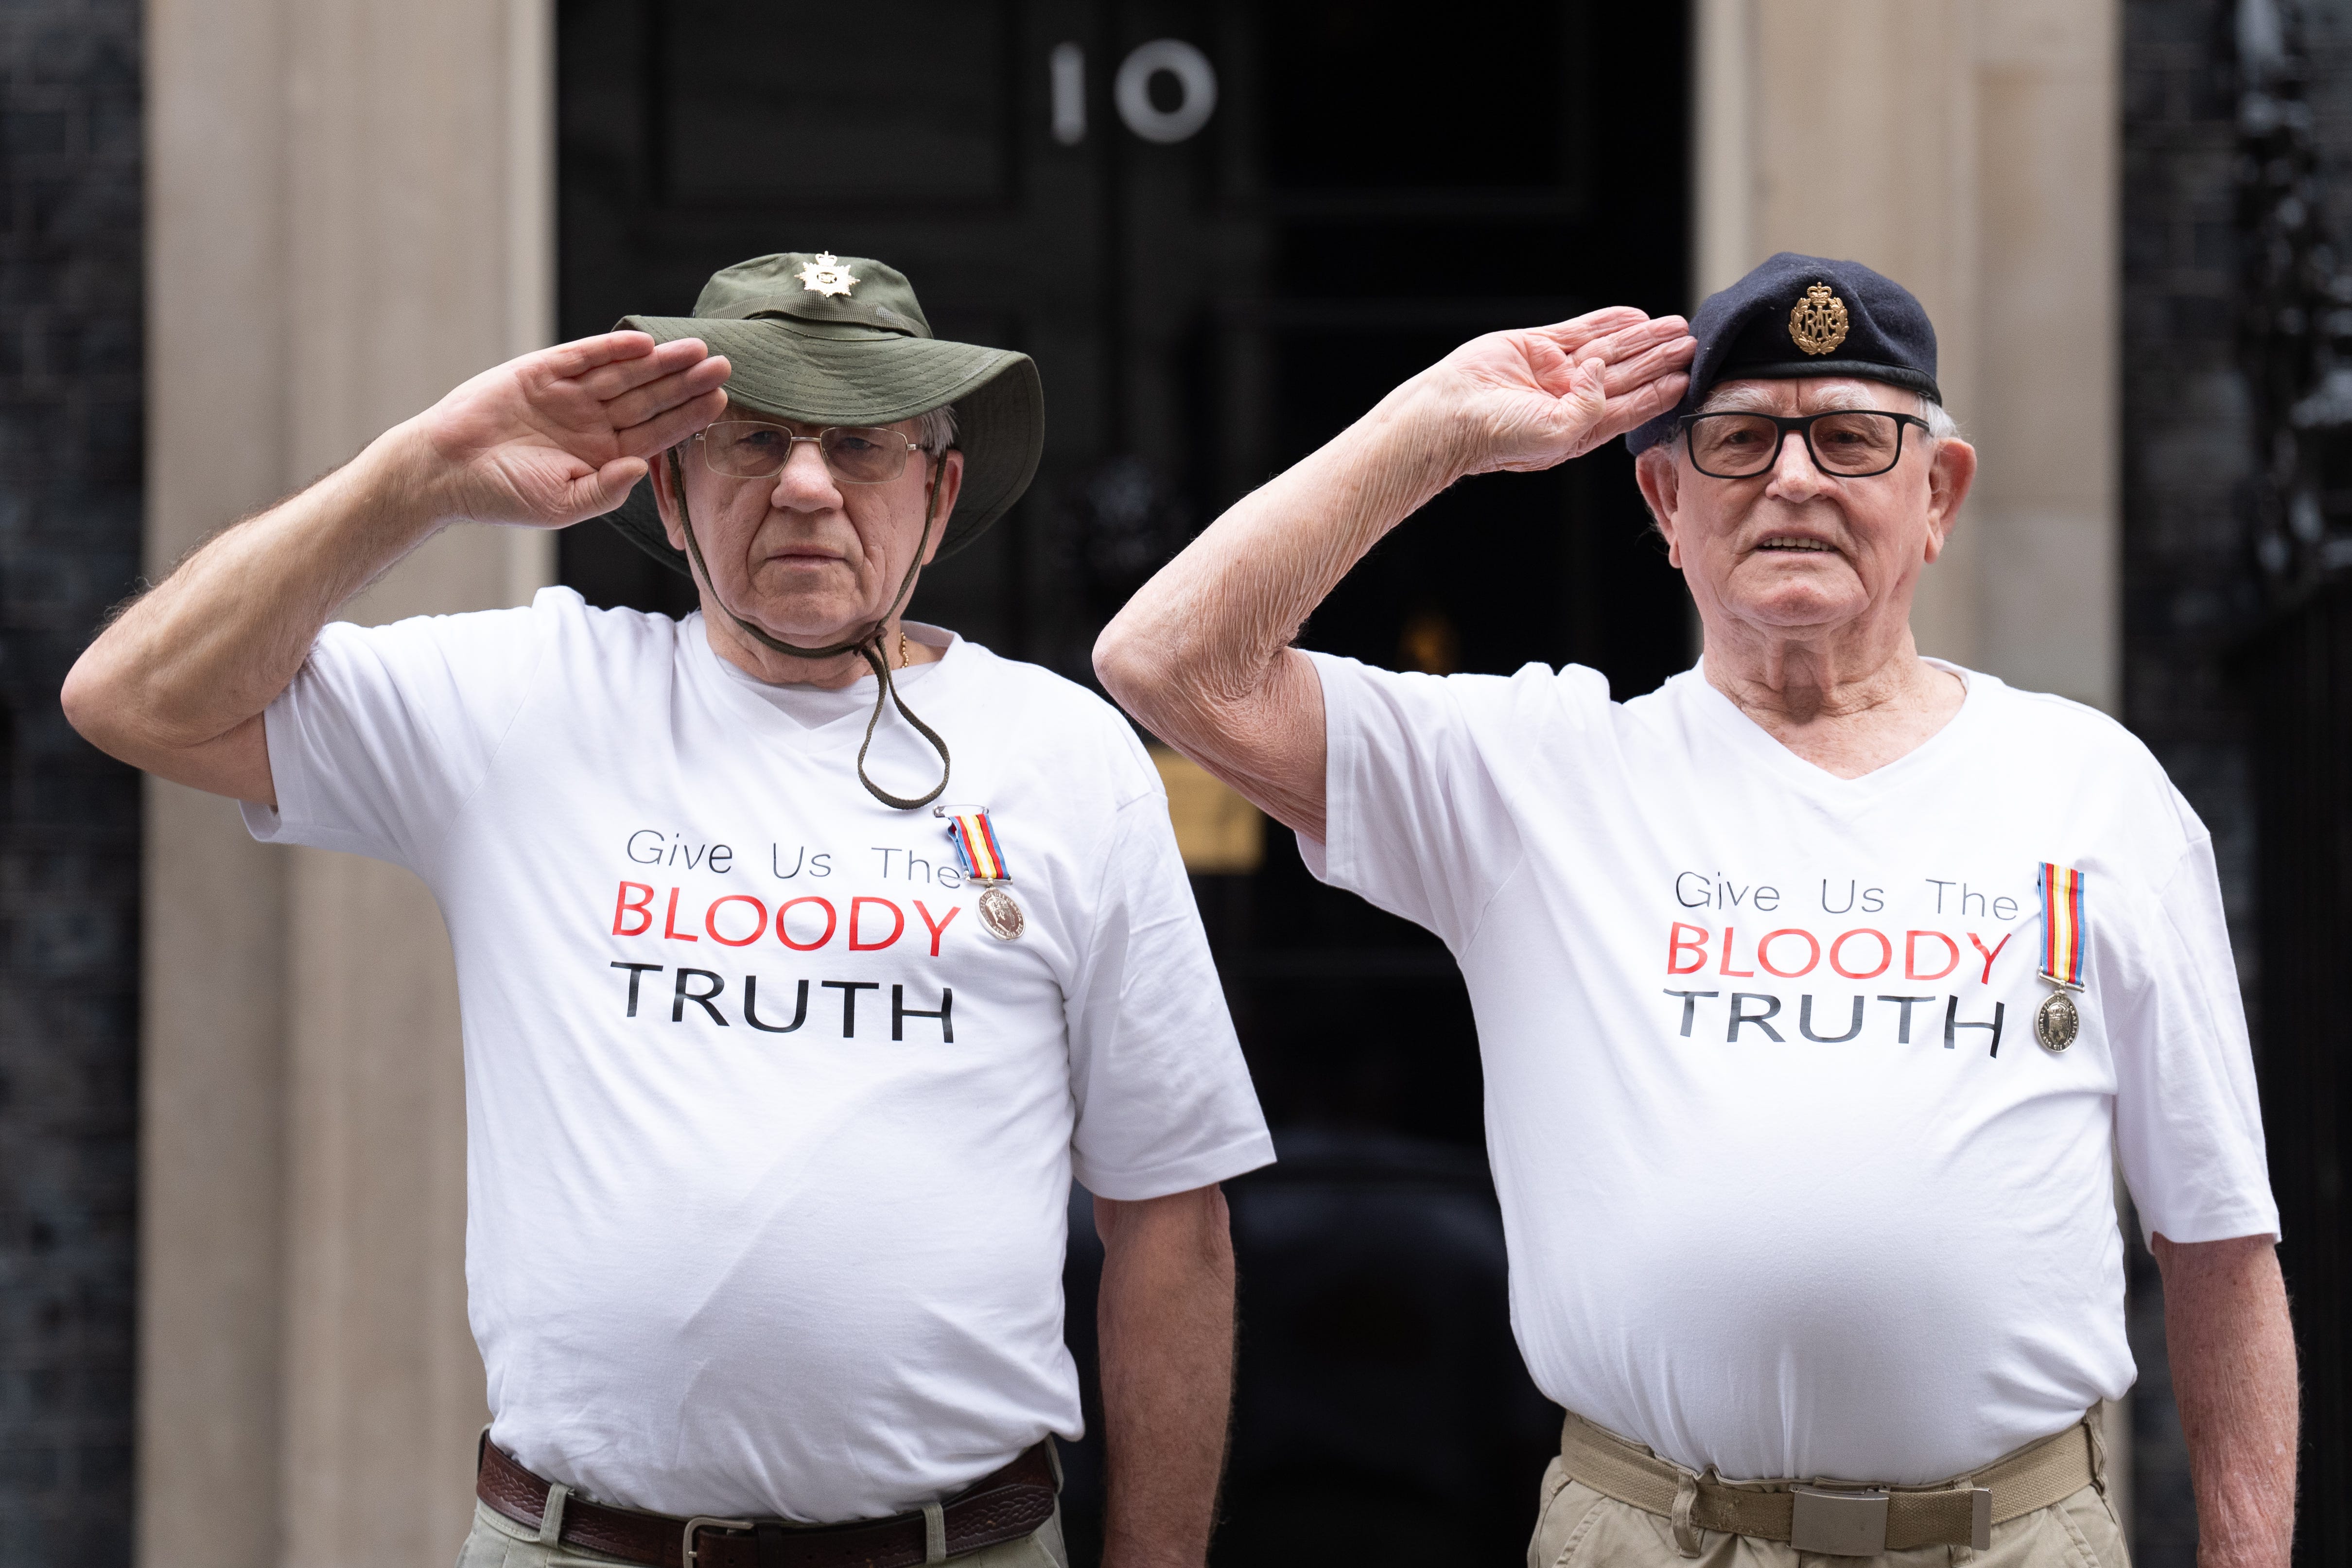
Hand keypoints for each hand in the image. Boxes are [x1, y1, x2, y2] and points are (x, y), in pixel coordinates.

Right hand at [402, 331, 731, 526]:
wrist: (446, 471)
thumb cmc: (504, 495)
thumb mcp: (563, 504)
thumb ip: (605, 489)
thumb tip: (640, 468)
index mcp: (603, 454)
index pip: (657, 433)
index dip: (688, 417)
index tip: (721, 402)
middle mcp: (592, 421)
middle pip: (649, 398)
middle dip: (685, 382)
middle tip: (725, 365)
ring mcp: (569, 394)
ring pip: (624, 374)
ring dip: (659, 362)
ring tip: (696, 350)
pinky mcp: (541, 372)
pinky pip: (583, 356)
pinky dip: (611, 348)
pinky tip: (642, 342)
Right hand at [1403, 307, 1694, 477]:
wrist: (1450, 414)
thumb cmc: (1499, 436)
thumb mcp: (1559, 433)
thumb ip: (1593, 406)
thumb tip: (1606, 368)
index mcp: (1579, 428)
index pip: (1632, 407)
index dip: (1662, 390)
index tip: (1690, 376)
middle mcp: (1571, 399)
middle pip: (1627, 374)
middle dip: (1660, 358)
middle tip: (1693, 343)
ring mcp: (1554, 371)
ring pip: (1610, 349)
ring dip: (1642, 338)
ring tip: (1675, 326)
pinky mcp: (1536, 346)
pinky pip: (1580, 330)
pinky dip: (1607, 321)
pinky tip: (1635, 317)